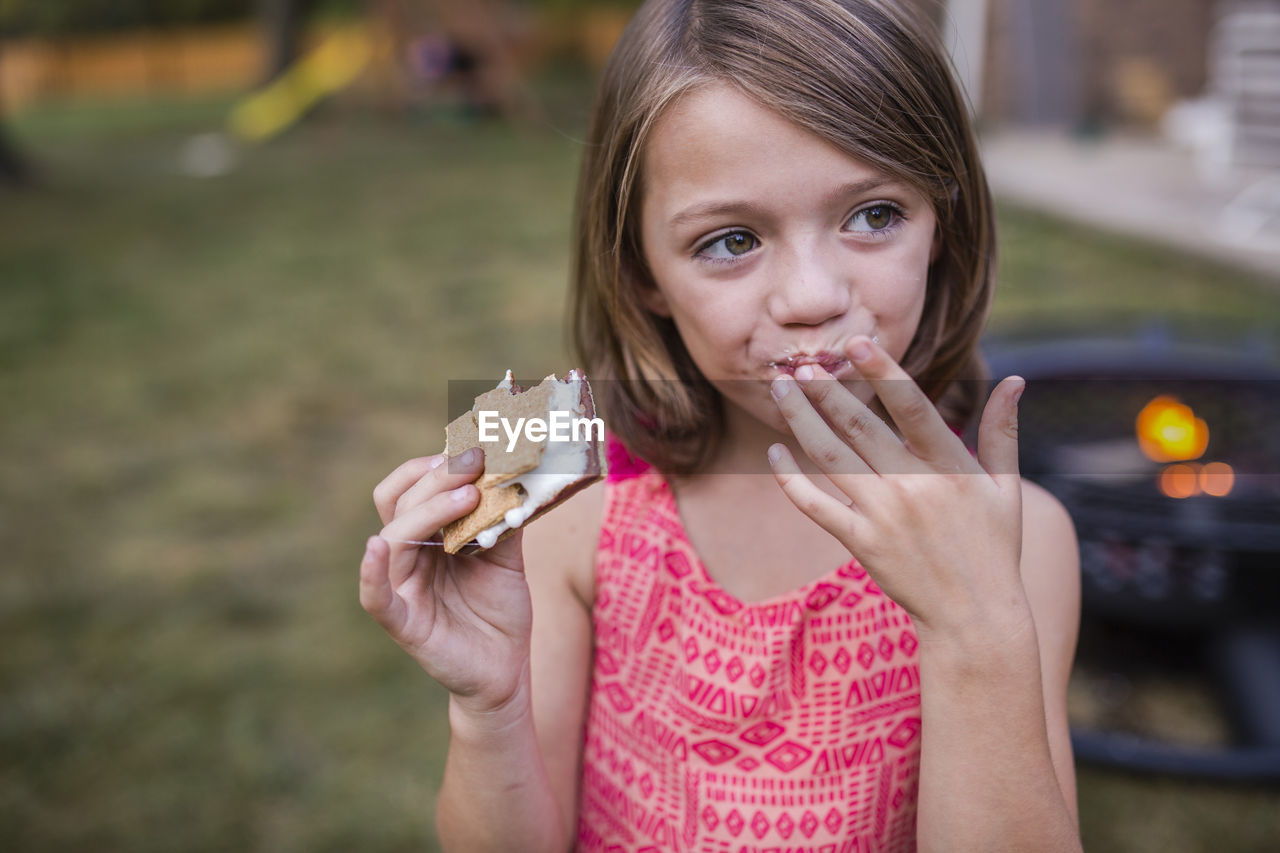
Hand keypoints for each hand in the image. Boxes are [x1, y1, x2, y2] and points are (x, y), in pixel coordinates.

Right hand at [360, 449, 531, 714]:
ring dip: (427, 511)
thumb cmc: (500, 610)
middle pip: (402, 504)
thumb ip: (503, 518)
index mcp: (426, 537)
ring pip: (394, 537)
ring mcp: (401, 588)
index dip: (433, 466)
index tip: (470, 449)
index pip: (410, 489)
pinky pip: (376, 595)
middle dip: (436, 479)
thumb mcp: (508, 556)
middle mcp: (406, 557)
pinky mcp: (403, 622)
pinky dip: (370, 570)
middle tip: (473, 463)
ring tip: (467, 496)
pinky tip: (376, 547)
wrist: (507, 669)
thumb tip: (513, 472)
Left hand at [767, 336, 1028, 638]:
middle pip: (858, 426)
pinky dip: (791, 478)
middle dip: (825, 390)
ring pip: (830, 457)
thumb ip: (1003, 432)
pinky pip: (816, 505)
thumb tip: (1014, 381)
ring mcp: (883, 515)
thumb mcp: (1006, 488)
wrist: (974, 616)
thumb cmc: (992, 547)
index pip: (911, 406)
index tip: (856, 343)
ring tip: (781, 389)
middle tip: (799, 362)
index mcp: (950, 466)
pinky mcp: (861, 543)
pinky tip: (775, 453)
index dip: (882, 372)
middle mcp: (913, 486)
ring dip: (801, 419)